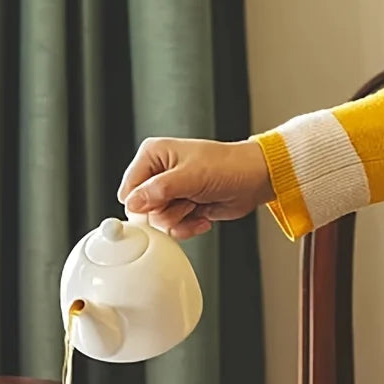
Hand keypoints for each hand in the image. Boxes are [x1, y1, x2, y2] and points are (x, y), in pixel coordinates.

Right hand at [117, 138, 274, 238]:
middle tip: (185, 201)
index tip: (159, 207)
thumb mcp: (190, 176)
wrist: (254, 179)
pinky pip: (174, 228)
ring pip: (158, 221)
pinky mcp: (182, 207)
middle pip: (142, 209)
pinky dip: (188, 227)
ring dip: (180, 220)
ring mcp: (170, 192)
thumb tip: (132, 203)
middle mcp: (158, 173)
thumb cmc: (227, 166)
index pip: (130, 188)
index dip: (142, 203)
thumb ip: (158, 190)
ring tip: (196, 204)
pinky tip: (202, 215)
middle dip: (165, 212)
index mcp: (152, 155)